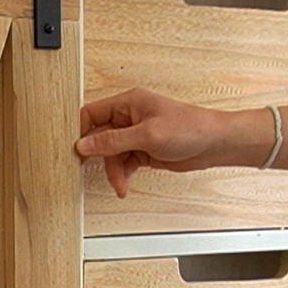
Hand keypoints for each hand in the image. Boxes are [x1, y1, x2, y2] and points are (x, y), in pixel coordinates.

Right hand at [76, 88, 259, 197]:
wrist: (214, 144)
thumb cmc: (190, 128)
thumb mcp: (147, 135)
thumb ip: (113, 140)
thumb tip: (85, 144)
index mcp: (129, 102)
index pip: (92, 113)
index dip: (80, 131)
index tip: (73, 150)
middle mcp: (130, 116)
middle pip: (100, 137)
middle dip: (98, 157)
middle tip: (86, 171)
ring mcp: (136, 134)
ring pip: (111, 154)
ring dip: (113, 171)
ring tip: (120, 185)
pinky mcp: (143, 150)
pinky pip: (123, 163)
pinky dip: (122, 175)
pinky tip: (124, 185)